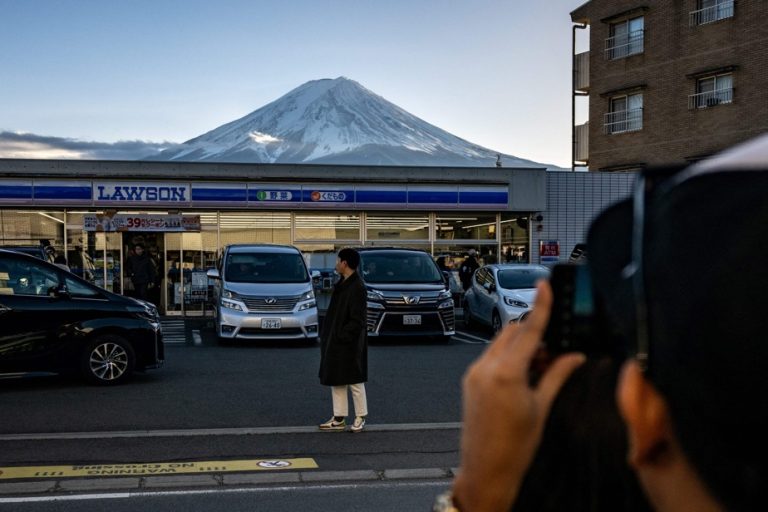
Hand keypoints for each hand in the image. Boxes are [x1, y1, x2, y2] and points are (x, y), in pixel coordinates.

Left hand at [452, 281, 585, 510]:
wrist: (486, 470)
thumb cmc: (514, 446)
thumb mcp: (541, 407)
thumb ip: (558, 375)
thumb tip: (574, 356)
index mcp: (507, 374)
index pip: (529, 330)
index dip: (540, 305)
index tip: (544, 285)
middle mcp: (486, 369)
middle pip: (513, 332)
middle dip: (533, 334)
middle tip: (554, 351)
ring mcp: (474, 374)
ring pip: (501, 343)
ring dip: (520, 346)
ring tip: (539, 369)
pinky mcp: (469, 380)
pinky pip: (490, 357)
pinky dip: (508, 357)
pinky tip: (522, 375)